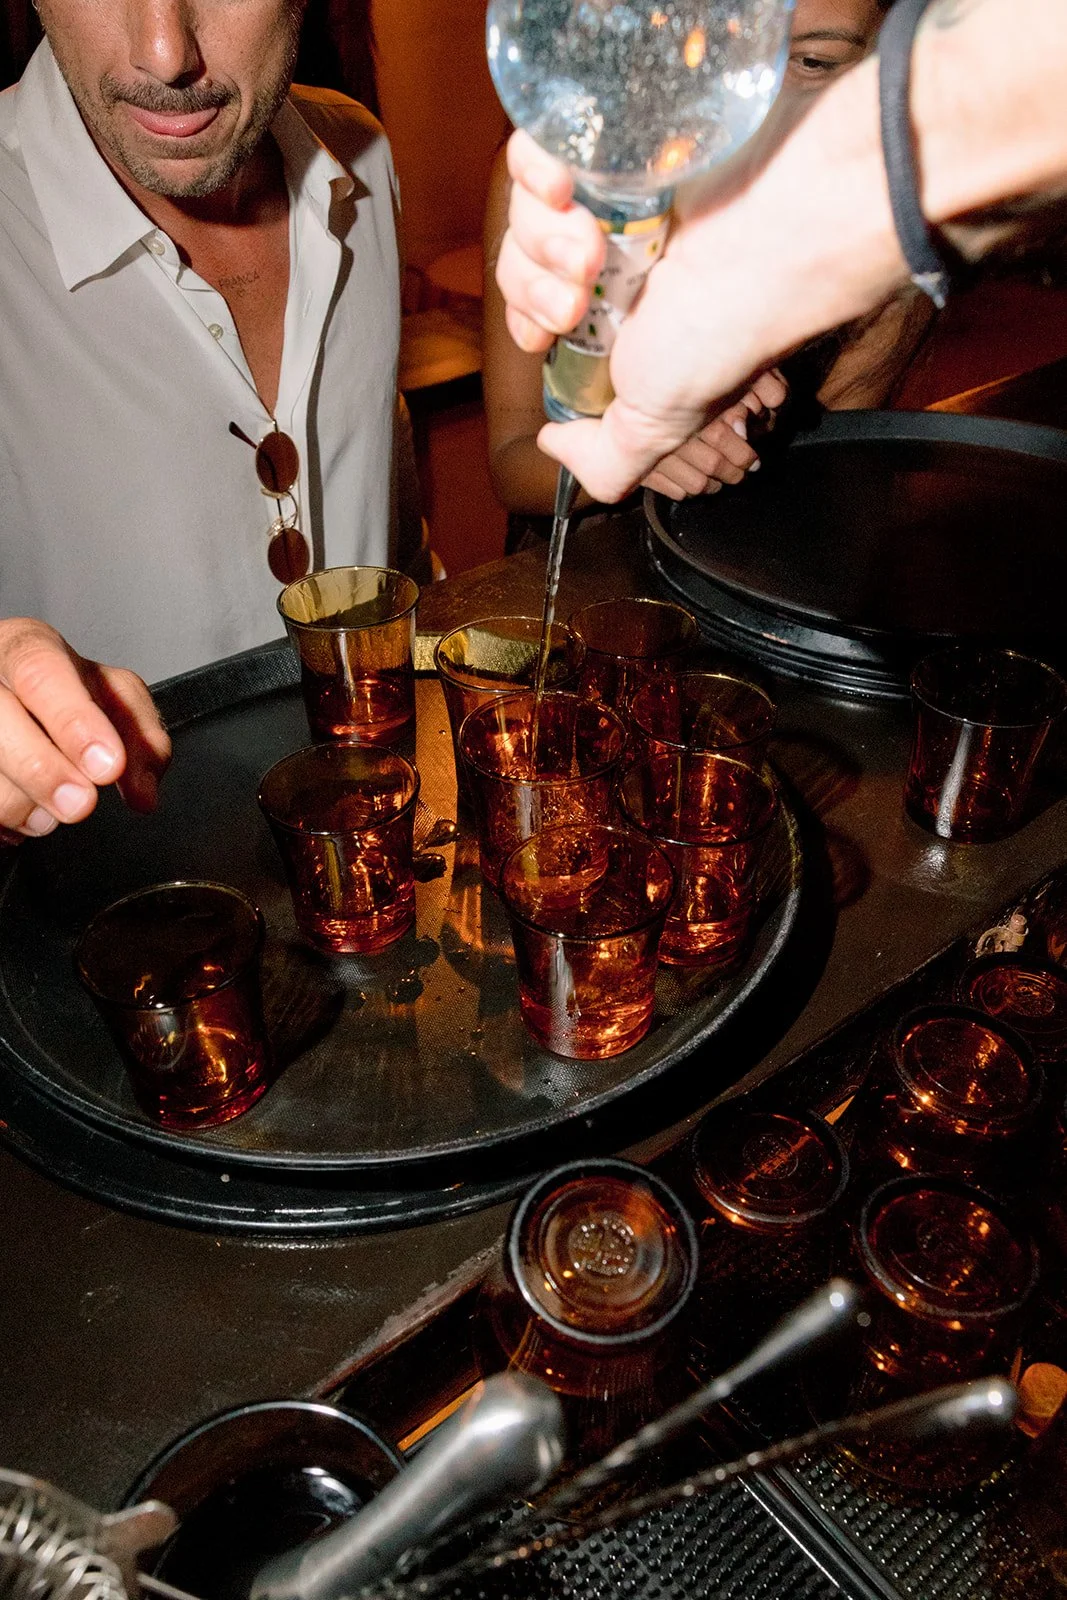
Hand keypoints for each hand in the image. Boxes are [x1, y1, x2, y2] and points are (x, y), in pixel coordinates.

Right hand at [0, 619, 170, 841]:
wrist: (15, 701)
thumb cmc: (66, 699)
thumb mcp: (114, 703)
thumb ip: (140, 740)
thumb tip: (143, 791)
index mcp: (29, 648)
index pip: (42, 672)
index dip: (74, 721)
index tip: (107, 765)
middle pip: (0, 716)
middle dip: (43, 770)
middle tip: (80, 803)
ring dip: (21, 802)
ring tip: (47, 810)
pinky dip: (4, 818)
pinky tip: (22, 812)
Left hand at [496, 45, 907, 504]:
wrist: (769, 244)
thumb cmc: (722, 334)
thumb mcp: (658, 426)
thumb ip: (606, 463)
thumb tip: (551, 448)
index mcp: (613, 314)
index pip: (529, 311)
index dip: (527, 321)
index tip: (549, 335)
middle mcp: (607, 254)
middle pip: (514, 260)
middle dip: (533, 287)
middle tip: (579, 298)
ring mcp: (607, 192)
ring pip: (519, 212)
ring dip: (540, 238)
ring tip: (593, 249)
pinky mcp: (606, 138)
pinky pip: (529, 153)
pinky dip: (535, 177)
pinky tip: (572, 192)